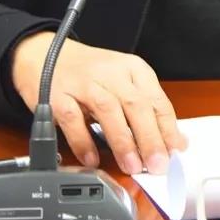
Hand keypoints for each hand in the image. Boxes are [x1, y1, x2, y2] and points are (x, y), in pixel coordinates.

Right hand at [10, 33, 186, 174]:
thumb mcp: (123, 82)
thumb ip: (147, 111)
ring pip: (109, 110)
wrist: (44, 53)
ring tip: (132, 166)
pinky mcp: (58, 95)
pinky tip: (93, 159)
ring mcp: (83, 83)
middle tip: (157, 165)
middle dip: (150, 138)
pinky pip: (73, 120)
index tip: (175, 152)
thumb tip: (174, 142)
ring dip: (123, 141)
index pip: (157, 100)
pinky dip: (84, 142)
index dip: (168, 129)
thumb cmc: (89, 73)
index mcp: (133, 69)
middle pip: (136, 105)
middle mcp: (111, 73)